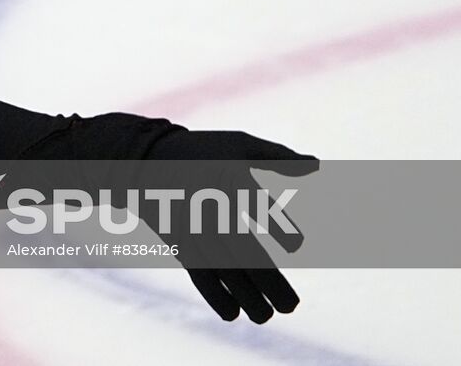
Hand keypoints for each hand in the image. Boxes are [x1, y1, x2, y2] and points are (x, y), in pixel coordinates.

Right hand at [143, 130, 318, 322]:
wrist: (145, 160)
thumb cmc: (203, 150)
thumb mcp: (240, 143)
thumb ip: (278, 157)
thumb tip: (316, 165)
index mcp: (228, 176)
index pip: (255, 204)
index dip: (277, 225)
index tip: (297, 245)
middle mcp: (209, 205)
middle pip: (241, 249)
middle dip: (266, 282)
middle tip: (291, 307)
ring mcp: (192, 226)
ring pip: (220, 268)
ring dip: (244, 296)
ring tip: (266, 316)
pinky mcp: (179, 242)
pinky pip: (196, 273)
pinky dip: (212, 294)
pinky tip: (232, 313)